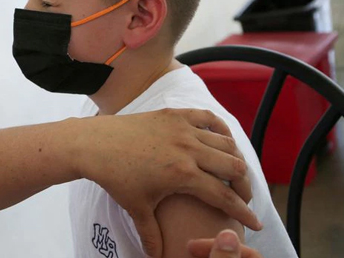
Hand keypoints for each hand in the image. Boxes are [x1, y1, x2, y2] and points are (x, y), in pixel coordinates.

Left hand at [67, 108, 261, 257]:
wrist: (94, 144)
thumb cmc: (115, 177)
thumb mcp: (136, 208)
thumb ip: (151, 235)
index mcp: (183, 174)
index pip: (224, 196)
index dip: (243, 212)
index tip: (255, 223)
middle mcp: (188, 149)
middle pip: (234, 167)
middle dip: (244, 186)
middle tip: (242, 198)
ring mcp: (182, 128)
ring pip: (224, 142)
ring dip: (234, 158)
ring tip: (233, 172)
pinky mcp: (173, 114)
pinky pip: (208, 118)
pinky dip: (220, 129)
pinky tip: (222, 141)